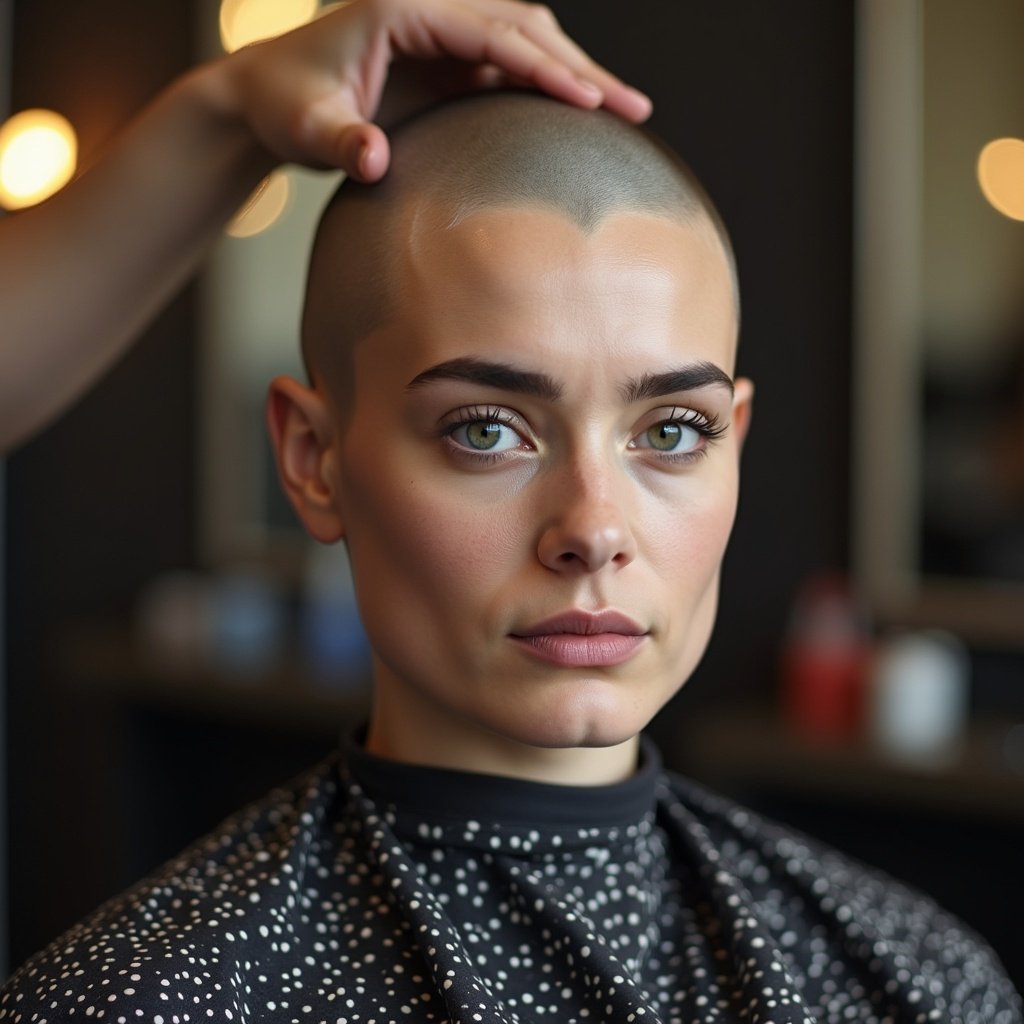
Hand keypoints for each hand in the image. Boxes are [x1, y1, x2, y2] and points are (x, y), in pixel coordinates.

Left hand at [220, 0, 651, 181]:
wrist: (267, 100)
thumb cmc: (283, 108)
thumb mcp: (304, 131)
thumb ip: (338, 143)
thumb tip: (373, 160)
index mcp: (402, 8)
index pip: (491, 32)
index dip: (543, 66)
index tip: (588, 100)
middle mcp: (430, 9)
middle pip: (524, 26)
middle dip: (582, 67)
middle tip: (633, 108)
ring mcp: (441, 33)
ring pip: (525, 37)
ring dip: (575, 70)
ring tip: (625, 110)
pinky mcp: (445, 59)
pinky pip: (508, 64)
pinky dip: (547, 84)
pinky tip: (579, 114)